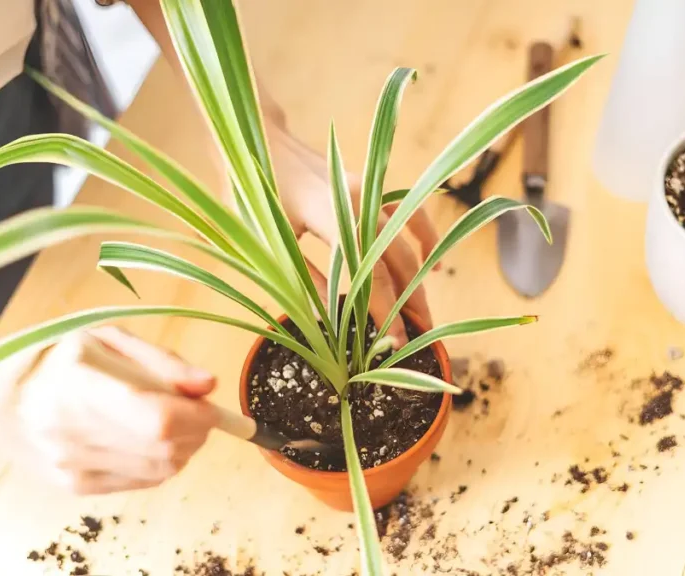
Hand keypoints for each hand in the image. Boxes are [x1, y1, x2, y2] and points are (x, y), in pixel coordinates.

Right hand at [0, 327, 218, 494]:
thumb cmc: (53, 360)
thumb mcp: (105, 340)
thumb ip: (161, 362)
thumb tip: (208, 385)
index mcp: (80, 386)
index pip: (158, 418)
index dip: (197, 416)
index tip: (210, 404)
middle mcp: (73, 434)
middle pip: (165, 448)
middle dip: (198, 431)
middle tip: (197, 411)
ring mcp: (74, 467)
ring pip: (160, 470)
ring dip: (184, 448)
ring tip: (173, 422)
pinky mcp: (77, 487)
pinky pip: (142, 482)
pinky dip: (161, 462)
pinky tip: (150, 440)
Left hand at [267, 120, 439, 345]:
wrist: (256, 138)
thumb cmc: (252, 192)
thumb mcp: (269, 243)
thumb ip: (303, 280)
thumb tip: (331, 321)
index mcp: (330, 212)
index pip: (370, 271)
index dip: (384, 309)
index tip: (393, 341)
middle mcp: (358, 199)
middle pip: (397, 257)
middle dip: (410, 301)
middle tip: (420, 338)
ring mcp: (368, 190)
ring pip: (406, 239)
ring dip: (418, 277)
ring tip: (423, 314)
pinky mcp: (370, 187)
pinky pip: (408, 214)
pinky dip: (423, 238)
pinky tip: (432, 264)